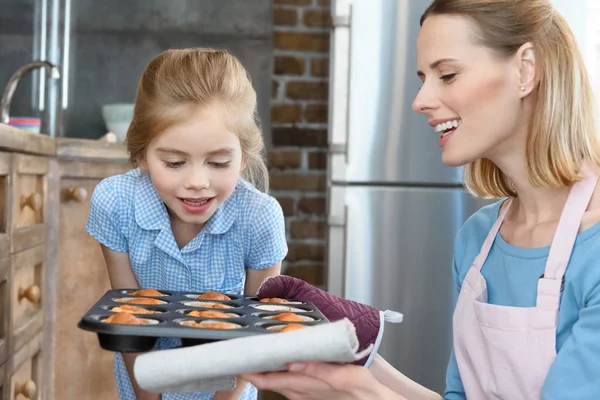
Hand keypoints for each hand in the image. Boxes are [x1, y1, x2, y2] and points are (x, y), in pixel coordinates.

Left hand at [241, 362, 400, 399]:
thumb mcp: (345, 377)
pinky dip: (281, 373)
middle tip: (243, 351)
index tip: (237, 359)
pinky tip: (284, 362)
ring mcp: (307, 394)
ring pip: (280, 383)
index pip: (269, 380)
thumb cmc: (363, 391)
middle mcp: (302, 392)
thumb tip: (292, 363)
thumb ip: (319, 370)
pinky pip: (290, 384)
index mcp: (306, 386)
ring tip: (258, 354)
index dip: (250, 371)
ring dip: (267, 371)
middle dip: (255, 368)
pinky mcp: (314, 392)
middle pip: (270, 382)